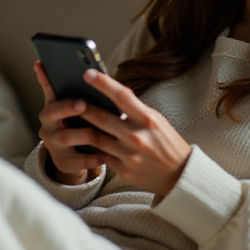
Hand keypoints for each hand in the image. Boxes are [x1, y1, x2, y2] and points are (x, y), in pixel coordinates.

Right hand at [34, 61, 102, 184]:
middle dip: (67, 107)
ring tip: (94, 133)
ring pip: (65, 138)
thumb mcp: (81, 110)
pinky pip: (77, 161)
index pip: (48, 90)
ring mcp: (53, 144)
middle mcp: (48, 124)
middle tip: (82, 103)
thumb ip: (83, 95)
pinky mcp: (62, 162)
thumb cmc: (83, 125)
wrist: (78, 157)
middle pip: (52, 113)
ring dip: (81, 134)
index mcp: (53, 107)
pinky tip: (104, 155)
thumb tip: (96, 75)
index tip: (42, 65)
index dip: (44, 78)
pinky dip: (91, 158)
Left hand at [78, 67, 191, 197]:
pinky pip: (101, 155)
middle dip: (83, 106)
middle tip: (69, 97)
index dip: (103, 83)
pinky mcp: (123, 170)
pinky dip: (92, 147)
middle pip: (102, 118)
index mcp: (148, 119)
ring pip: (96, 138)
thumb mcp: (157, 121)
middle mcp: (137, 136)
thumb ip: (136, 111)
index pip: (122, 96)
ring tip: (72, 118)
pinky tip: (83, 140)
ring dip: (82, 127)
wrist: (180, 176)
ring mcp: (129, 155)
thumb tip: (111, 97)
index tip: (88, 73)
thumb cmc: (168, 143)